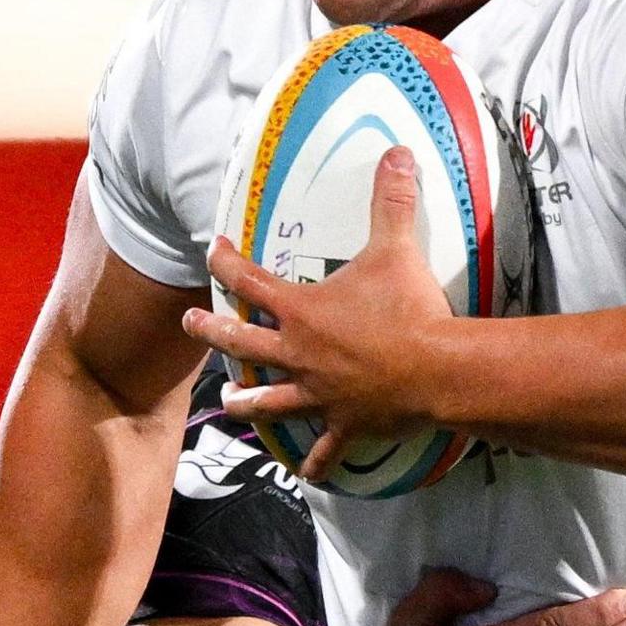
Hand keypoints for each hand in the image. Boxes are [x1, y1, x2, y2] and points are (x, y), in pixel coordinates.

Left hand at [183, 147, 458, 480]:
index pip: (249, 281)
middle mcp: (298, 354)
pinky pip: (325, 450)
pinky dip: (317, 463)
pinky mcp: (343, 424)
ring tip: (228, 403)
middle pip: (241, 343)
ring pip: (267, 402)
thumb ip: (391, 200)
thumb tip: (398, 151)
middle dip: (211, 333)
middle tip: (190, 326)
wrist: (435, 368)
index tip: (212, 250)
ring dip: (245, 402)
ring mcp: (317, 394)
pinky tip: (308, 473)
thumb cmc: (409, 308)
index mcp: (301, 310)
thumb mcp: (396, 248)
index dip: (225, 263)